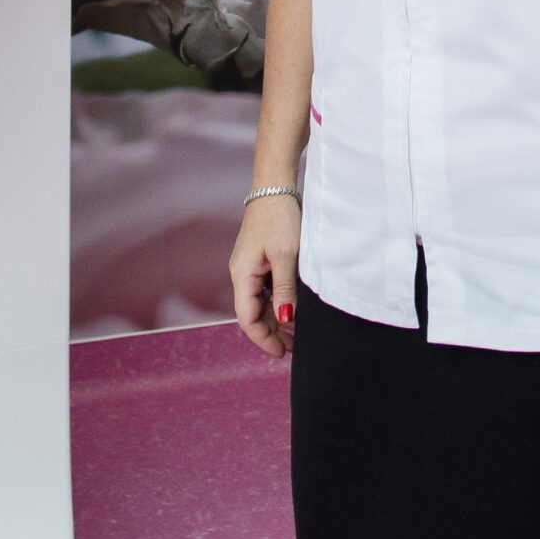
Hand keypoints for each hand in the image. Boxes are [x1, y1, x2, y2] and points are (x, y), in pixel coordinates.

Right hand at [228, 194, 301, 356]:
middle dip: (271, 332)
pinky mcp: (259, 259)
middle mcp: (241, 273)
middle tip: (295, 346)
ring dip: (276, 318)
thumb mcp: (285, 256)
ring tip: (298, 332)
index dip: (263, 338)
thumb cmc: (279, 217)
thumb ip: (284, 290)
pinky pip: (265, 289)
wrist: (275, 186)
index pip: (247, 318)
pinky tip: (293, 308)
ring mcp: (250, 266)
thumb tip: (284, 319)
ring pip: (259, 303)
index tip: (282, 352)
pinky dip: (277, 303)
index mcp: (242, 274)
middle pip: (252, 313)